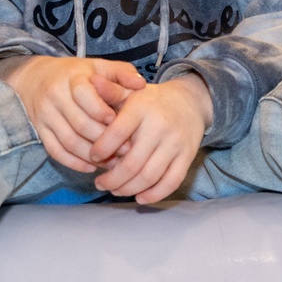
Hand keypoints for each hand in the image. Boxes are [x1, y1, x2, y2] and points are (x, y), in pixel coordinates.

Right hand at [0, 56, 145, 171]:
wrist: (37, 77)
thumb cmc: (78, 74)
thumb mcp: (99, 67)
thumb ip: (122, 73)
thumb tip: (141, 85)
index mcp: (72, 77)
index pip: (84, 96)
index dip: (102, 112)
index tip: (118, 123)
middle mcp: (55, 96)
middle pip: (79, 123)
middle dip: (104, 140)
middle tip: (125, 150)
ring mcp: (45, 115)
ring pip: (68, 141)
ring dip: (92, 156)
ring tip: (112, 162)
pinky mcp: (40, 131)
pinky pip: (56, 151)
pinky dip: (74, 163)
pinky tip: (91, 167)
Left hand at [88, 74, 212, 203]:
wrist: (190, 101)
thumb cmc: (151, 101)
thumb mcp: (131, 91)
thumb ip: (110, 92)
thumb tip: (91, 83)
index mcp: (141, 108)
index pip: (116, 134)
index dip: (100, 151)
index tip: (92, 157)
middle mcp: (159, 126)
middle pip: (131, 164)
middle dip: (111, 179)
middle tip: (99, 183)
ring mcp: (175, 144)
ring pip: (149, 177)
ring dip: (128, 189)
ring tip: (114, 189)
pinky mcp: (187, 157)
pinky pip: (171, 183)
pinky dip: (153, 195)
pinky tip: (139, 198)